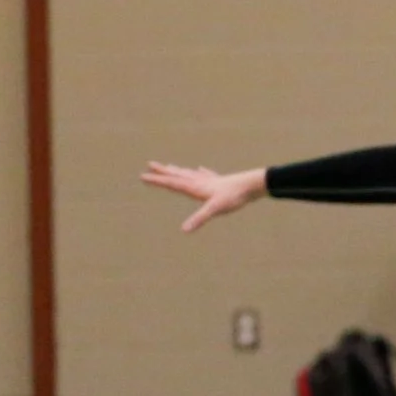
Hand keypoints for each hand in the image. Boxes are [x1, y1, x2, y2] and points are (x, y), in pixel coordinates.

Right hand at [142, 163, 265, 231]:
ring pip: (190, 174)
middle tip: (150, 164)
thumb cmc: (233, 197)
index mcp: (195, 187)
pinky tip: (200, 169)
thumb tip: (184, 230)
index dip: (157, 181)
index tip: (142, 176)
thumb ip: (199, 219)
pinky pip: (207, 175)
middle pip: (178, 175)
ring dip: (178, 170)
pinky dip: (201, 172)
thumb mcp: (215, 209)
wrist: (253, 185)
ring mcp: (210, 180)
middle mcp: (200, 181)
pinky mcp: (220, 182)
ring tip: (170, 166)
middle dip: (163, 171)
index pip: (172, 183)